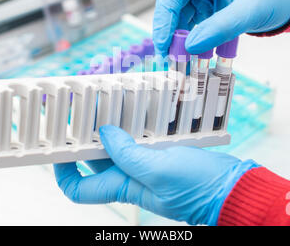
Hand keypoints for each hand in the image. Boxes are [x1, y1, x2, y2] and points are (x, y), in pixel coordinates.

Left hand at [54, 125, 258, 225]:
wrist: (232, 187)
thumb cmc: (197, 188)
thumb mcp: (157, 170)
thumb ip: (127, 154)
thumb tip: (104, 135)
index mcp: (124, 186)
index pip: (80, 188)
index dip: (63, 172)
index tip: (56, 149)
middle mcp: (132, 176)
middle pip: (98, 157)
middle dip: (88, 135)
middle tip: (82, 111)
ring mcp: (148, 164)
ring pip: (120, 143)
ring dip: (113, 124)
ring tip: (105, 101)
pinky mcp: (163, 153)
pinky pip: (142, 137)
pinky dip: (137, 122)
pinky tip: (138, 105)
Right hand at [153, 0, 289, 55]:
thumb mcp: (250, 10)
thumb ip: (221, 27)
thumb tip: (191, 46)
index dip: (164, 16)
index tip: (164, 41)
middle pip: (171, 5)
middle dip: (167, 31)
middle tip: (167, 56)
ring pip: (177, 18)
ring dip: (176, 40)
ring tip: (177, 60)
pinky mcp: (205, 10)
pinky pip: (190, 27)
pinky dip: (188, 42)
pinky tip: (188, 56)